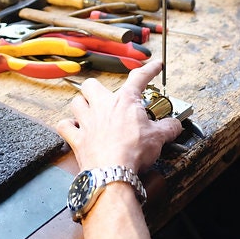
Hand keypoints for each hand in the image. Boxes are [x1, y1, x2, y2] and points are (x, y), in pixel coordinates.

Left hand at [56, 61, 182, 172]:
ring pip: (76, 102)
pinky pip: (64, 126)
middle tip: (106, 97)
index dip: (149, 70)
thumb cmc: (134, 151)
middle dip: (97, 88)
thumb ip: (168, 127)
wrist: (113, 171)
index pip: (139, 78)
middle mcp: (102, 106)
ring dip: (81, 105)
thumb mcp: (159, 137)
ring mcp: (87, 121)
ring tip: (89, 111)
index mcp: (124, 101)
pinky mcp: (77, 138)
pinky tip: (73, 128)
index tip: (155, 66)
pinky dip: (67, 126)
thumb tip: (175, 125)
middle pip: (91, 85)